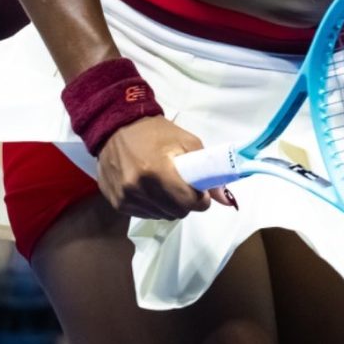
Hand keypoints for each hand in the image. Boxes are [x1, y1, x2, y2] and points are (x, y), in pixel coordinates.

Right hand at [95, 116, 234, 218]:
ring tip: (165, 186)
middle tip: (183, 187)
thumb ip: (209, 170)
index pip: (188, 203)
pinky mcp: (116, 203)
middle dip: (185, 203)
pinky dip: (153, 206)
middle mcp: (138, 188)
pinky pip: (145, 215)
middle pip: (177, 212)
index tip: (201, 192)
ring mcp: (125, 198)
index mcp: (157, 171)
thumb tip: (228, 200)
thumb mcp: (187, 142)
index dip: (200, 200)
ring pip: (161, 216)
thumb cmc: (156, 132)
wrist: (115, 126)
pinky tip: (150, 189)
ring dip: (168, 206)